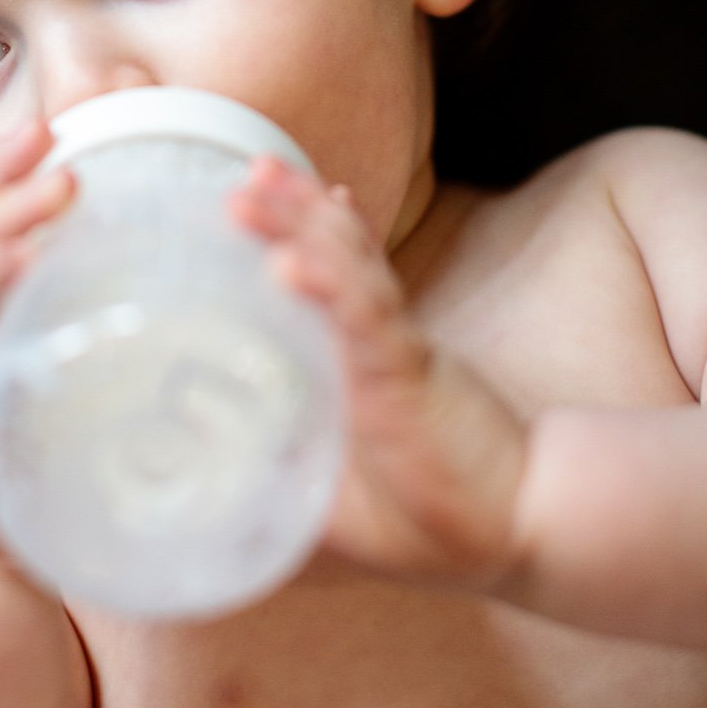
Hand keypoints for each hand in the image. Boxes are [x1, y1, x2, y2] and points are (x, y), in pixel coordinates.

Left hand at [228, 156, 529, 592]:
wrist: (518, 535)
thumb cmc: (418, 517)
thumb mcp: (321, 504)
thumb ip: (265, 487)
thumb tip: (188, 496)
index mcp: (352, 359)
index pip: (320, 275)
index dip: (291, 230)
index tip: (248, 192)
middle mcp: (372, 343)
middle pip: (329, 255)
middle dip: (288, 209)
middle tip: (248, 173)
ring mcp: (390, 354)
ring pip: (344, 272)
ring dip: (298, 226)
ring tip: (253, 189)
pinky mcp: (409, 380)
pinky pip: (367, 325)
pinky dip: (331, 290)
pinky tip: (292, 266)